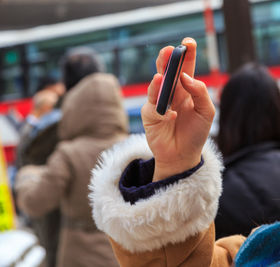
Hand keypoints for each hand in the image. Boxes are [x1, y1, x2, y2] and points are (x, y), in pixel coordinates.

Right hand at [141, 37, 215, 180]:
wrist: (183, 155)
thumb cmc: (196, 133)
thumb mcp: (206, 112)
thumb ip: (200, 92)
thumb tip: (186, 77)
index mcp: (186, 88)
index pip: (185, 67)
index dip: (186, 54)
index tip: (187, 42)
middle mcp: (170, 92)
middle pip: (166, 70)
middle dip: (166, 60)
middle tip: (169, 51)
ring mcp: (158, 103)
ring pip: (154, 87)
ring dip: (158, 82)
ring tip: (161, 78)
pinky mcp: (149, 116)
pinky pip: (152, 109)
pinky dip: (162, 112)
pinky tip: (171, 116)